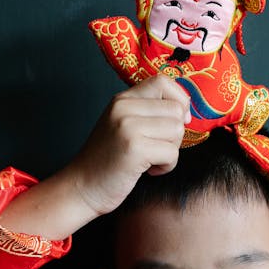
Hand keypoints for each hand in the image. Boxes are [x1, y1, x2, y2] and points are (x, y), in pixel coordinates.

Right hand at [68, 74, 190, 218]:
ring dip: (171, 151)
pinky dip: (166, 166)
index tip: (177, 120)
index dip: (179, 99)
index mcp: (122, 99)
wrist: (82, 187)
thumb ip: (147, 112)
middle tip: (156, 148)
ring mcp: (128, 126)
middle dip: (175, 133)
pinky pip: (172, 153)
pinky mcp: (134, 148)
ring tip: (150, 159)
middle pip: (176, 110)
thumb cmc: (108, 161)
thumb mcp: (122, 125)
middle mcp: (124, 107)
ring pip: (177, 130)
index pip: (163, 81)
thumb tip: (186, 110)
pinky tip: (148, 170)